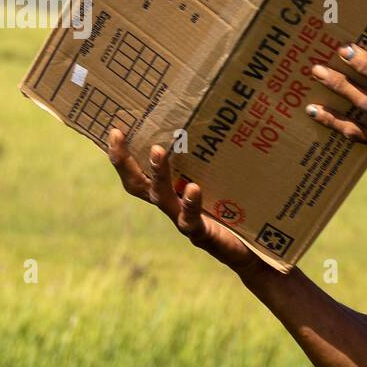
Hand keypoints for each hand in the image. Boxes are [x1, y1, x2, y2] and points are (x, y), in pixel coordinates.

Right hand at [107, 128, 260, 275]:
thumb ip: (217, 157)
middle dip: (125, 161)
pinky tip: (193, 188)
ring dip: (158, 174)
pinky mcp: (202, 235)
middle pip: (138, 185)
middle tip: (119, 135)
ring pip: (162, 198)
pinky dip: (190, 203)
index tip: (115, 130)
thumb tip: (219, 115)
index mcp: (171, 192)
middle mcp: (171, 206)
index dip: (122, 155)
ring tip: (158, 151)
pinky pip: (190, 219)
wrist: (251, 251)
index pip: (137, 173)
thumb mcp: (223, 181)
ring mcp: (183, 221)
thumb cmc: (236, 211)